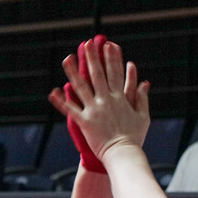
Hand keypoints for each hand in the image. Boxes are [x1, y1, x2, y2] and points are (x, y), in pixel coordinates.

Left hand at [48, 40, 150, 163]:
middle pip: (97, 74)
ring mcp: (94, 110)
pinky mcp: (85, 121)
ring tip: (67, 58)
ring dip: (73, 72)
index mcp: (120, 98)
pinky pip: (70, 109)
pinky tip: (53, 91)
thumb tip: (144, 84)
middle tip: (88, 43)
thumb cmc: (134, 138)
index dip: (112, 58)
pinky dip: (61, 100)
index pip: (116, 73)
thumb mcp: (143, 116)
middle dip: (92, 57)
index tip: (109, 45)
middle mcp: (106, 100)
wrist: (123, 154)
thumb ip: (142, 98)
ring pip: (81, 87)